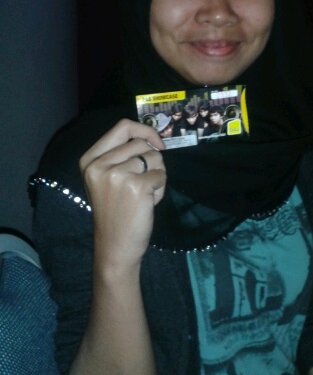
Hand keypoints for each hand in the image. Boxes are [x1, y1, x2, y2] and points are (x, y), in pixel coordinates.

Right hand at [79, 119, 165, 265]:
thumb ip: (122, 156)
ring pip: (154, 158)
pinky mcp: (136, 187)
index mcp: (89, 160)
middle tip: (143, 184)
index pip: (123, 127)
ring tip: (143, 195)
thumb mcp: (107, 179)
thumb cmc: (115, 213)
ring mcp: (117, 175)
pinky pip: (160, 175)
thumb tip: (152, 138)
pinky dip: (160, 189)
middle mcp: (99, 165)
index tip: (157, 144)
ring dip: (157, 176)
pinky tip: (148, 203)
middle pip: (142, 143)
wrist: (115, 247)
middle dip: (152, 161)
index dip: (145, 131)